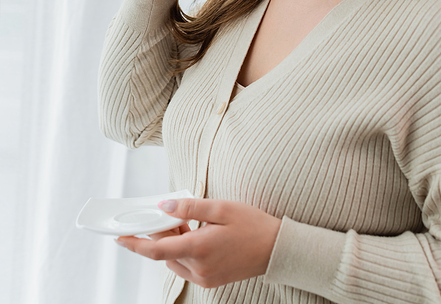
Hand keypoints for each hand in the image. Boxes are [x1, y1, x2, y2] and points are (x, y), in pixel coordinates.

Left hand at [115, 197, 281, 288]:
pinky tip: (194, 233)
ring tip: (186, 220)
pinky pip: (186, 265)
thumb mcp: (221, 208)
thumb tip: (164, 205)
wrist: (276, 249)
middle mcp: (199, 268)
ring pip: (174, 259)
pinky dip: (183, 249)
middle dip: (160, 233)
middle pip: (165, 252)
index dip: (135, 243)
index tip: (119, 237)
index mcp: (199, 249)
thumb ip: (190, 207)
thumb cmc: (252, 225)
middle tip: (167, 211)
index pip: (157, 249)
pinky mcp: (210, 280)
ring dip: (172, 241)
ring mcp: (204, 277)